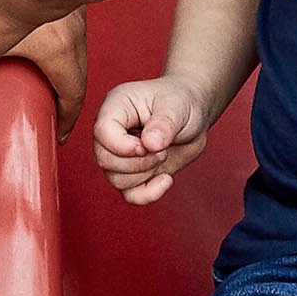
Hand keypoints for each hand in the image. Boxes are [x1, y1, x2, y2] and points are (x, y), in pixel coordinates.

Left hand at [0, 8, 87, 140]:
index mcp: (57, 47)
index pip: (72, 94)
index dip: (65, 119)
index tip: (56, 136)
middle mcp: (73, 28)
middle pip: (76, 72)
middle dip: (67, 96)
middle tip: (51, 115)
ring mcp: (76, 8)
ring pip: (78, 48)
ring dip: (69, 67)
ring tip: (51, 85)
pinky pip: (75, 25)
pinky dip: (70, 42)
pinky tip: (58, 48)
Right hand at [93, 76, 209, 204]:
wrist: (194, 114)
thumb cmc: (181, 100)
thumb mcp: (177, 106)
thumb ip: (163, 123)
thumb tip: (150, 144)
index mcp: (116, 107)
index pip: (102, 131)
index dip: (122, 146)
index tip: (148, 145)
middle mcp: (113, 132)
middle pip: (105, 159)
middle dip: (138, 162)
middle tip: (162, 149)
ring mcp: (121, 154)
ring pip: (116, 179)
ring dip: (145, 174)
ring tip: (164, 155)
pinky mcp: (134, 173)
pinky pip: (130, 195)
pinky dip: (149, 194)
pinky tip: (166, 179)